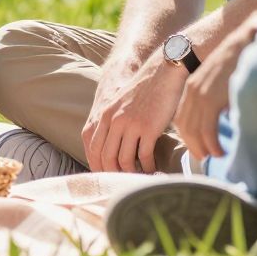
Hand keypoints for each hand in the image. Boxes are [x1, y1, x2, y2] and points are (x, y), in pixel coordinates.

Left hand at [81, 53, 187, 172]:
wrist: (163, 73)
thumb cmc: (145, 90)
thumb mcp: (120, 104)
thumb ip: (113, 122)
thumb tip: (112, 147)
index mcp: (104, 115)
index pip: (93, 149)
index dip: (98, 167)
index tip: (106, 177)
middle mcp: (114, 121)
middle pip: (106, 158)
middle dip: (113, 174)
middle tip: (123, 182)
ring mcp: (130, 125)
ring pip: (124, 160)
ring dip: (131, 173)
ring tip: (138, 177)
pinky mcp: (148, 128)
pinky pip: (143, 156)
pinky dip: (147, 166)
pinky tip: (152, 168)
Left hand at [176, 3, 256, 160]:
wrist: (251, 39)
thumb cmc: (245, 60)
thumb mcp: (226, 79)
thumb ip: (220, 97)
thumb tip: (226, 116)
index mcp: (194, 85)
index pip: (183, 118)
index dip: (190, 137)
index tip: (201, 149)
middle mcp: (193, 89)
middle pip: (185, 127)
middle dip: (194, 146)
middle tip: (206, 158)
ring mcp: (201, 93)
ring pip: (194, 131)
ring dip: (204, 148)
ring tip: (216, 156)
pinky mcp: (212, 97)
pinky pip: (206, 129)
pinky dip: (212, 144)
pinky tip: (221, 151)